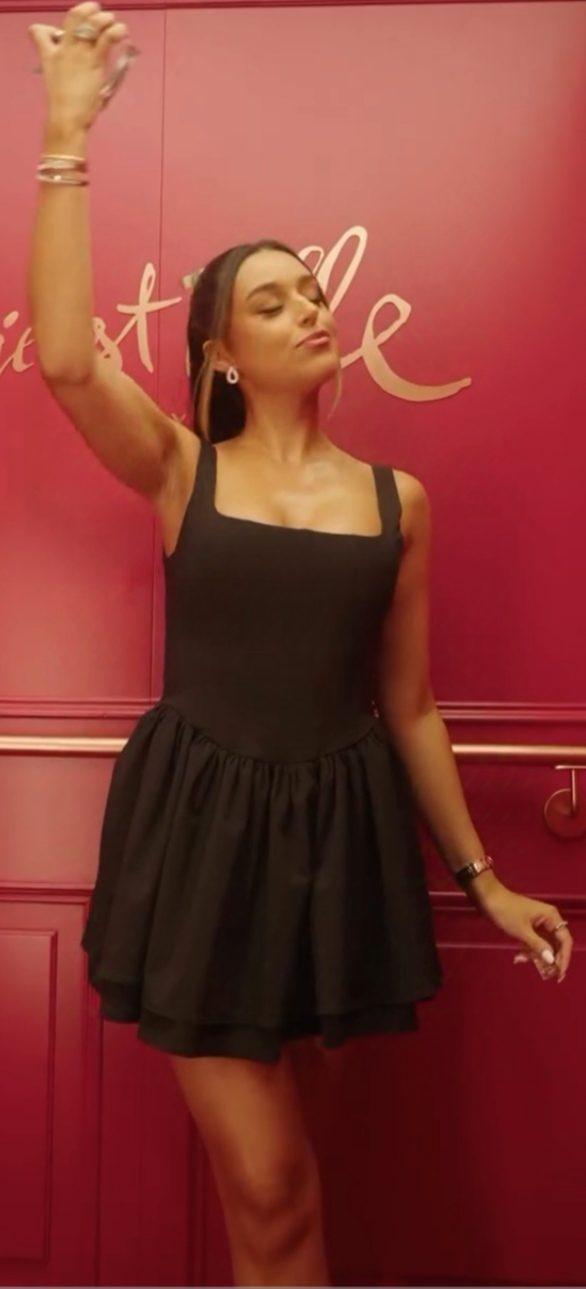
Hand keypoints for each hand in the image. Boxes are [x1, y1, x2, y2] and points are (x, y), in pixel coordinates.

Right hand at [29, 2, 130, 133]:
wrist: (66, 118)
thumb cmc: (64, 107)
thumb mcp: (57, 85)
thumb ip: (64, 72)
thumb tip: (78, 70)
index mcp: (50, 55)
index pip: (40, 31)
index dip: (47, 28)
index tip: (56, 33)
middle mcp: (63, 49)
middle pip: (73, 16)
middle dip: (87, 8)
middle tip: (98, 12)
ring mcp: (79, 54)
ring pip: (92, 23)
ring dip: (105, 18)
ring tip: (112, 23)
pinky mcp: (94, 62)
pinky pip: (107, 38)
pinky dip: (117, 31)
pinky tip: (122, 32)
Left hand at [475, 881, 572, 982]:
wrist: (487, 898)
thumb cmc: (505, 911)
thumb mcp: (521, 931)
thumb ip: (538, 946)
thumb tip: (551, 960)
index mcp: (551, 916)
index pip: (565, 940)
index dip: (564, 958)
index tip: (559, 974)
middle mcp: (549, 919)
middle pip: (556, 944)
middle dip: (549, 958)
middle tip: (545, 973)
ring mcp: (539, 923)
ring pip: (545, 945)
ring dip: (536, 955)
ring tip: (521, 959)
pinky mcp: (529, 926)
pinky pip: (535, 942)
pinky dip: (529, 950)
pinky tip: (518, 957)